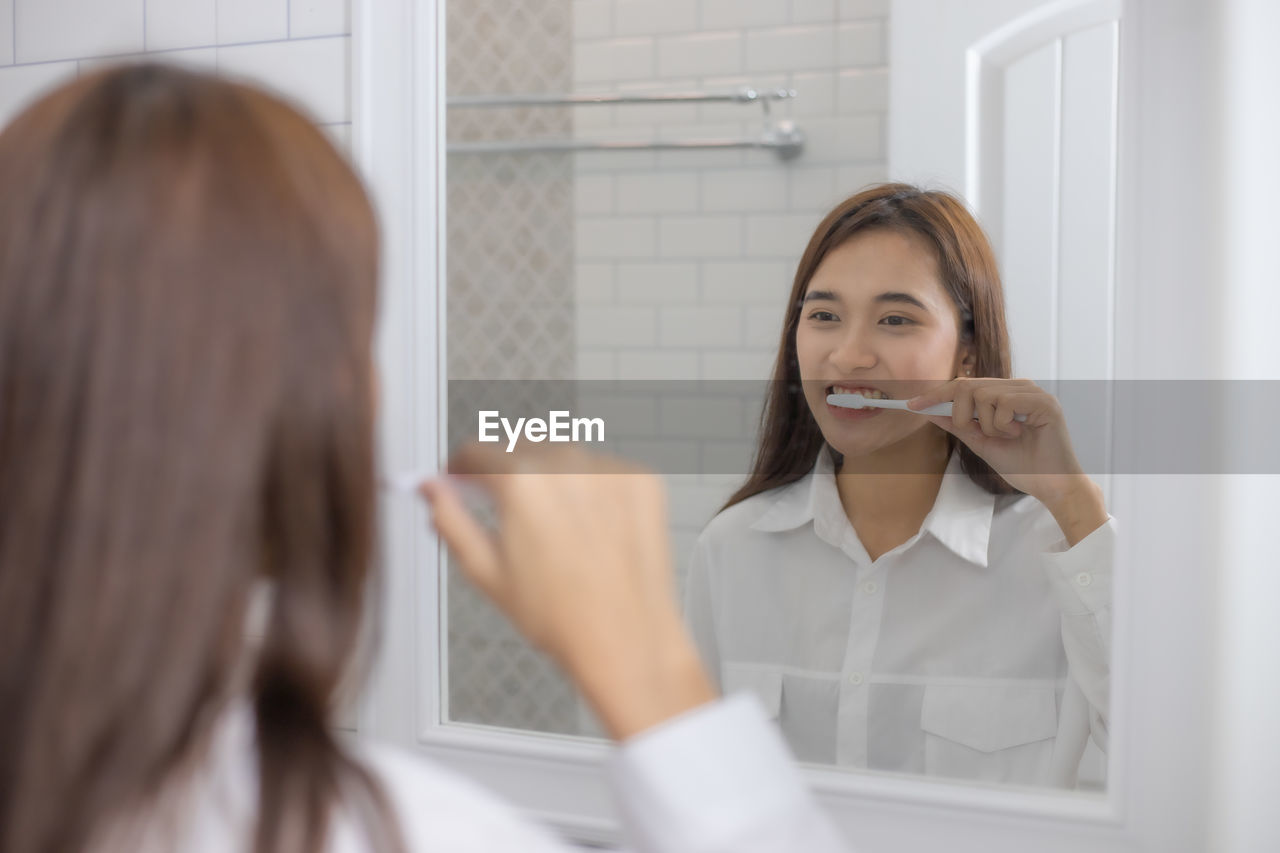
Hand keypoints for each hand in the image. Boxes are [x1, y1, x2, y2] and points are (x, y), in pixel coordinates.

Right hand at [421, 444, 714, 739]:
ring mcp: (609, 469)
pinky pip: (604, 470)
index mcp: (522, 480)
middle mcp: (568, 464)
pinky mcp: (641, 480)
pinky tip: (591, 530)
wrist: (625, 637)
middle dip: (507, 474)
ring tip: (557, 532)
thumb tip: (431, 490)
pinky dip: (593, 490)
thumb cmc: (561, 616)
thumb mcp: (486, 572)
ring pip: (564, 457)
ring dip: (551, 479)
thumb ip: (451, 520)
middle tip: (509, 515)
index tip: (462, 480)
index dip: (461, 470)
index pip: (476, 451)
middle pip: (520, 447)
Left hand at [907, 378, 1106, 541]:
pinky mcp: (1044, 401)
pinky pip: (1004, 403)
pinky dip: (1003, 425)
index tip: (911, 405)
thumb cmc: (1021, 465)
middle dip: (961, 414)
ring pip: (984, 395)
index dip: (936, 394)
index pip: (963, 385)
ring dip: (987, 425)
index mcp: (1004, 394)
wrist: (1050, 485)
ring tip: (1008, 437)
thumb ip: (958, 425)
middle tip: (976, 432)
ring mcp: (1032, 391)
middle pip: (968, 385)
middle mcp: (1018, 387)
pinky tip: (1019, 434)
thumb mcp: (981, 442)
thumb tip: (928, 412)